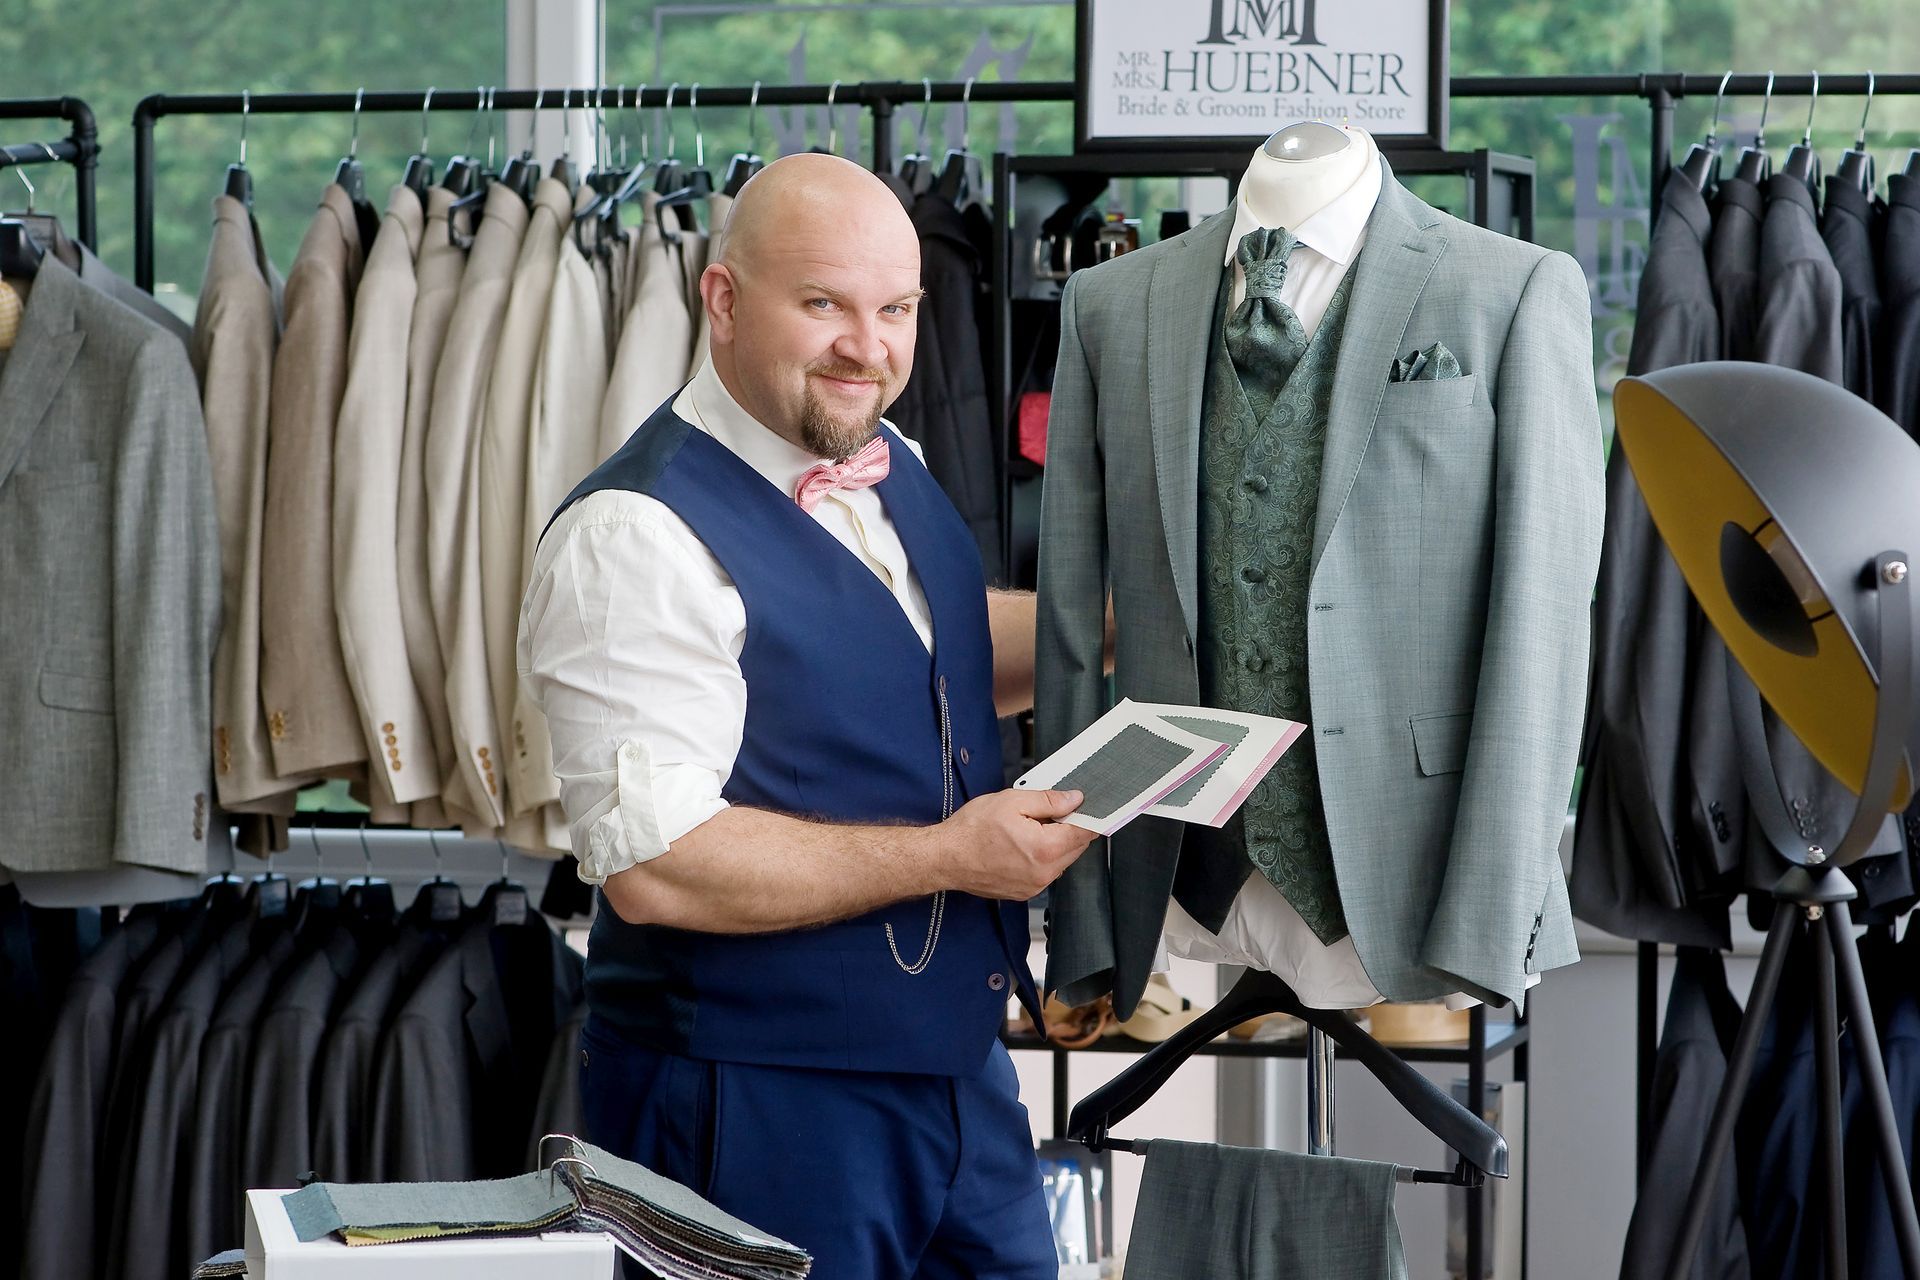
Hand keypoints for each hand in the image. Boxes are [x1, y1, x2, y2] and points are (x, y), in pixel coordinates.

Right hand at [936, 788, 1097, 900]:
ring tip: (1029, 830)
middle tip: (1048, 813)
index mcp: (1045, 848)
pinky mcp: (1024, 892)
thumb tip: (1074, 799)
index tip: (1090, 807)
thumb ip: (1049, 800)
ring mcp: (1034, 886)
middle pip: (1075, 848)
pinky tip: (1021, 846)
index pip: (1084, 832)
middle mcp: (1044, 873)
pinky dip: (1041, 858)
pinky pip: (1045, 872)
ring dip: (1055, 844)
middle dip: (1068, 829)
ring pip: (1061, 861)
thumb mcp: (1012, 801)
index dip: (1088, 816)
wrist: (946, 857)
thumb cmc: (972, 830)